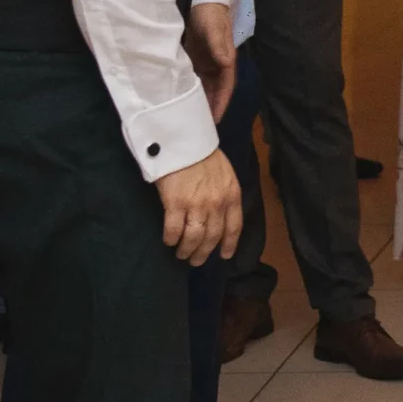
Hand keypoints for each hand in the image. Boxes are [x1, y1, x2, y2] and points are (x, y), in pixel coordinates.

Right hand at [157, 150, 243, 265]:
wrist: (184, 141)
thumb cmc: (203, 155)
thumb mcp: (226, 174)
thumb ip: (225, 193)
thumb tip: (220, 212)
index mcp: (232, 196)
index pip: (234, 227)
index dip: (229, 244)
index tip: (225, 256)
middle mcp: (217, 204)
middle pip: (212, 237)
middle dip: (204, 253)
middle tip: (196, 260)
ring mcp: (196, 205)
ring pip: (194, 238)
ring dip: (187, 250)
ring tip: (182, 254)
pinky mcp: (175, 203)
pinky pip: (173, 229)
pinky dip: (171, 238)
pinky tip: (169, 241)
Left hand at [183, 1, 235, 120]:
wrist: (203, 1)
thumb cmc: (210, 15)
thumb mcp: (214, 29)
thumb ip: (218, 45)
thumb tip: (227, 63)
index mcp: (226, 61)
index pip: (226, 87)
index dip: (221, 103)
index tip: (216, 120)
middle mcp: (218, 65)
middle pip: (217, 91)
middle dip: (212, 108)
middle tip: (202, 126)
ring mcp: (207, 63)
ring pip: (206, 88)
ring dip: (202, 101)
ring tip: (192, 117)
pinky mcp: (197, 59)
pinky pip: (195, 79)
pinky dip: (191, 90)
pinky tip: (183, 99)